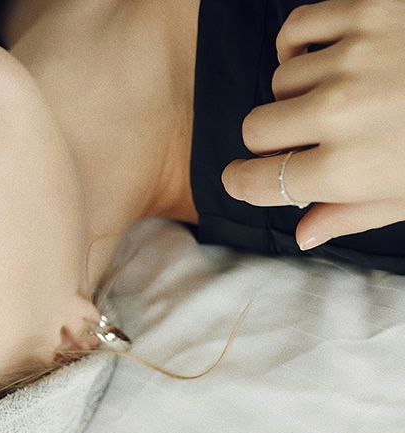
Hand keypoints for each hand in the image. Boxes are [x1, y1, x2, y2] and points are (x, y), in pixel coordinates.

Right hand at [220, 0, 404, 250]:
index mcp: (348, 170)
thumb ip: (353, 214)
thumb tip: (305, 233)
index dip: (243, 183)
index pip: (256, 182)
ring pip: (279, 81)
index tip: (244, 178)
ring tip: (341, 95)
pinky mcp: (366, 14)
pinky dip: (299, 45)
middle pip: (256, 129)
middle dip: (274, 140)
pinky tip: (321, 58)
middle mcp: (339, 115)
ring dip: (300, 92)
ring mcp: (351, 59)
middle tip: (306, 139)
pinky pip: (296, 30)